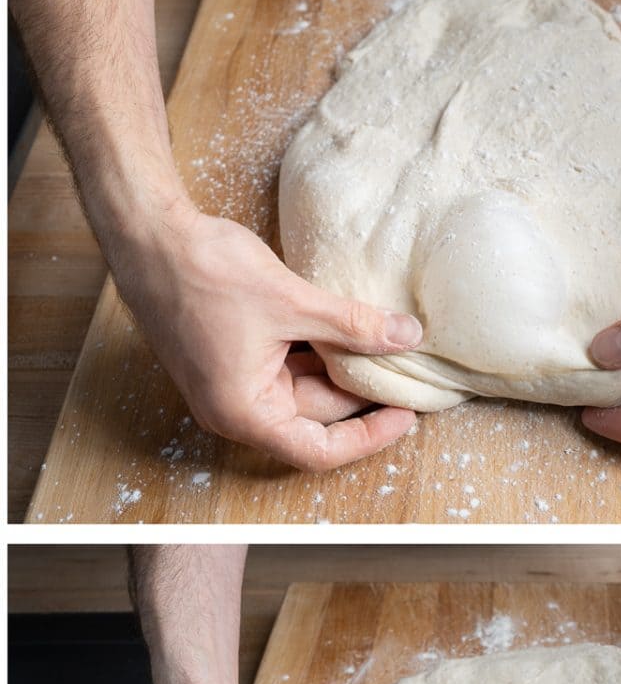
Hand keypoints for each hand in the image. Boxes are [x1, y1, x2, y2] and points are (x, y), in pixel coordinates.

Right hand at [111, 204, 422, 469]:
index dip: (369, 436)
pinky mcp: (235, 356)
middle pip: (316, 417)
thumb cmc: (205, 272)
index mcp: (243, 412)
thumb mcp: (293, 302)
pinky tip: (351, 328)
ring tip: (387, 344)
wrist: (149, 233)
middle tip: (407, 367)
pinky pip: (289, 365)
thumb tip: (408, 337)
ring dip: (343, 368)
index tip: (406, 414)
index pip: (319, 450)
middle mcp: (236, 407)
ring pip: (305, 388)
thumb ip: (354, 325)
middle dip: (362, 394)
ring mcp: (234, 382)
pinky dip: (320, 350)